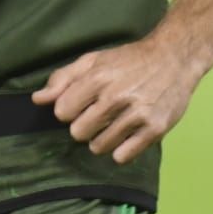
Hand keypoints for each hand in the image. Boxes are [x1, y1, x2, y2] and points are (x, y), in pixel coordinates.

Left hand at [30, 36, 203, 164]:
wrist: (174, 57)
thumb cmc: (129, 59)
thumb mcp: (94, 60)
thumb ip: (64, 78)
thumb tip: (38, 99)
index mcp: (98, 77)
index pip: (62, 112)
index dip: (69, 110)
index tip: (81, 105)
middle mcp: (116, 96)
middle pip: (78, 133)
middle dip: (84, 127)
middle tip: (98, 116)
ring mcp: (137, 114)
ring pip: (99, 147)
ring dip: (102, 139)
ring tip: (114, 125)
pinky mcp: (155, 129)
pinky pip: (123, 156)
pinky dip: (121, 150)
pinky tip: (126, 136)